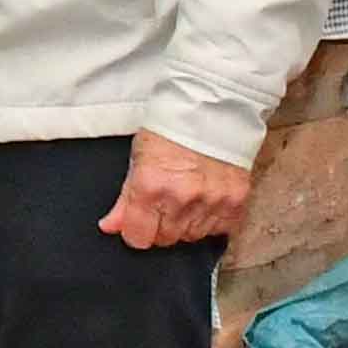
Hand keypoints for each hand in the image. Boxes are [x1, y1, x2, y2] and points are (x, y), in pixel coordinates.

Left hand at [101, 130, 251, 249]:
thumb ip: (125, 199)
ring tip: (186, 197)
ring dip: (187, 224)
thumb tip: (111, 227)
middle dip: (161, 227)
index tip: (138, 224)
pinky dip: (212, 220)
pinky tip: (206, 201)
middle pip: (166, 239)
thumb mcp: (138, 159)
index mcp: (151, 186)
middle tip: (164, 204)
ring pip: (193, 236)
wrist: (211, 108)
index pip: (139, 237)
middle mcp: (181, 197)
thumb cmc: (170, 129)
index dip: (136, 231)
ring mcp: (211, 201)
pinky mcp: (236, 200)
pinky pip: (220, 229)